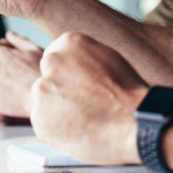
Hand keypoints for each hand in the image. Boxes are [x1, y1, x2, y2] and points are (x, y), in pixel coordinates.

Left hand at [30, 33, 146, 165]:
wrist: (133, 121)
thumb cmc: (127, 92)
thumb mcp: (107, 57)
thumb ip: (83, 57)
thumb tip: (73, 64)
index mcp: (68, 42)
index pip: (56, 56)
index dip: (69, 74)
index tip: (79, 84)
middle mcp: (52, 62)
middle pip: (47, 77)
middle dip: (59, 90)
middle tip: (81, 103)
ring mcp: (43, 90)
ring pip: (44, 101)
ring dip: (56, 110)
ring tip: (84, 117)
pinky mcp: (39, 118)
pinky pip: (44, 123)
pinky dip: (56, 129)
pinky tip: (78, 128)